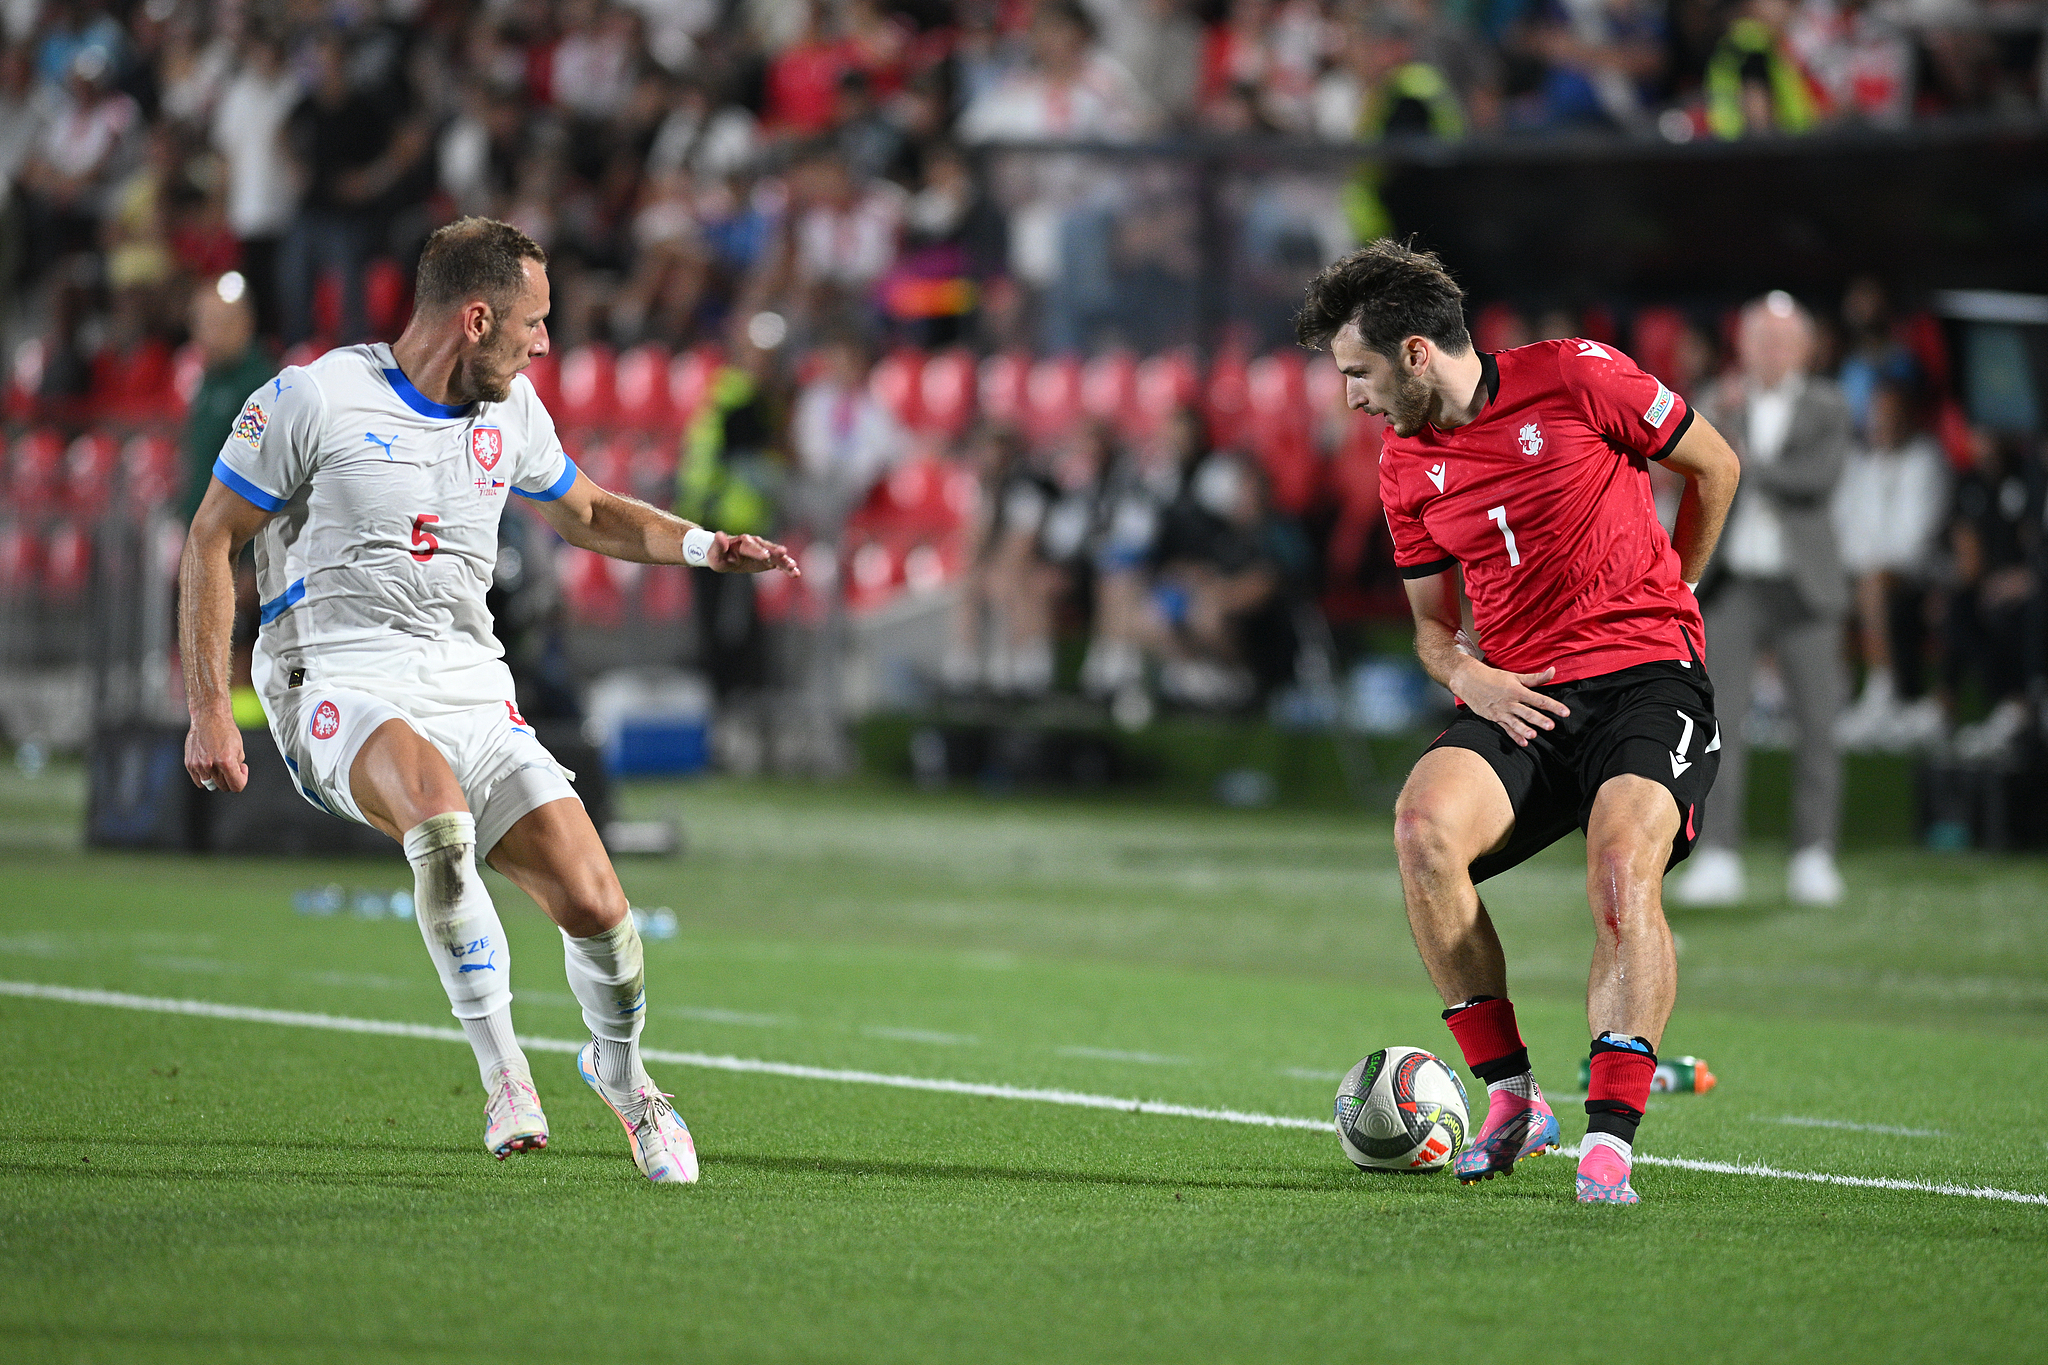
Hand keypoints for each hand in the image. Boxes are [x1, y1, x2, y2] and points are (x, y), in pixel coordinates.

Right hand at [185, 711, 248, 791]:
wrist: (208, 718)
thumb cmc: (225, 730)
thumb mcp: (239, 749)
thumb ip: (238, 766)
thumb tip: (234, 777)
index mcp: (226, 761)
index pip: (236, 786)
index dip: (242, 781)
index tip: (241, 772)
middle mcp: (210, 765)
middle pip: (224, 787)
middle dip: (230, 778)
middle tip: (231, 766)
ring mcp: (198, 765)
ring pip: (211, 785)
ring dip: (217, 778)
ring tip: (219, 765)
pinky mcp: (189, 764)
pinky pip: (199, 781)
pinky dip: (206, 777)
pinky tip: (210, 766)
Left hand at [708, 532, 800, 575]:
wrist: (726, 556)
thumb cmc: (718, 556)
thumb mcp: (715, 554)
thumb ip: (718, 545)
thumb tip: (719, 534)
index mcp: (742, 543)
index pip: (751, 546)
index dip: (758, 551)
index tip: (766, 555)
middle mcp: (756, 544)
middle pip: (767, 547)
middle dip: (775, 551)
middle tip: (784, 554)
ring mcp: (764, 551)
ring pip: (776, 555)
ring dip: (785, 561)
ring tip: (794, 567)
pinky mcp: (768, 559)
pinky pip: (779, 564)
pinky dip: (787, 568)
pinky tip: (796, 574)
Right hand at [1449, 660, 1569, 746]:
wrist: (1468, 680)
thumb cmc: (1492, 677)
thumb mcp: (1514, 676)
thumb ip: (1535, 678)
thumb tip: (1553, 671)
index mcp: (1516, 690)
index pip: (1538, 699)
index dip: (1553, 706)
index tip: (1565, 712)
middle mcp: (1510, 702)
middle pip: (1527, 712)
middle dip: (1539, 719)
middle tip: (1551, 726)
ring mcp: (1501, 711)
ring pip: (1515, 722)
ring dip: (1525, 729)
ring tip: (1534, 735)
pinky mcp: (1495, 718)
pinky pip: (1506, 728)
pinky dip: (1514, 736)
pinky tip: (1523, 742)